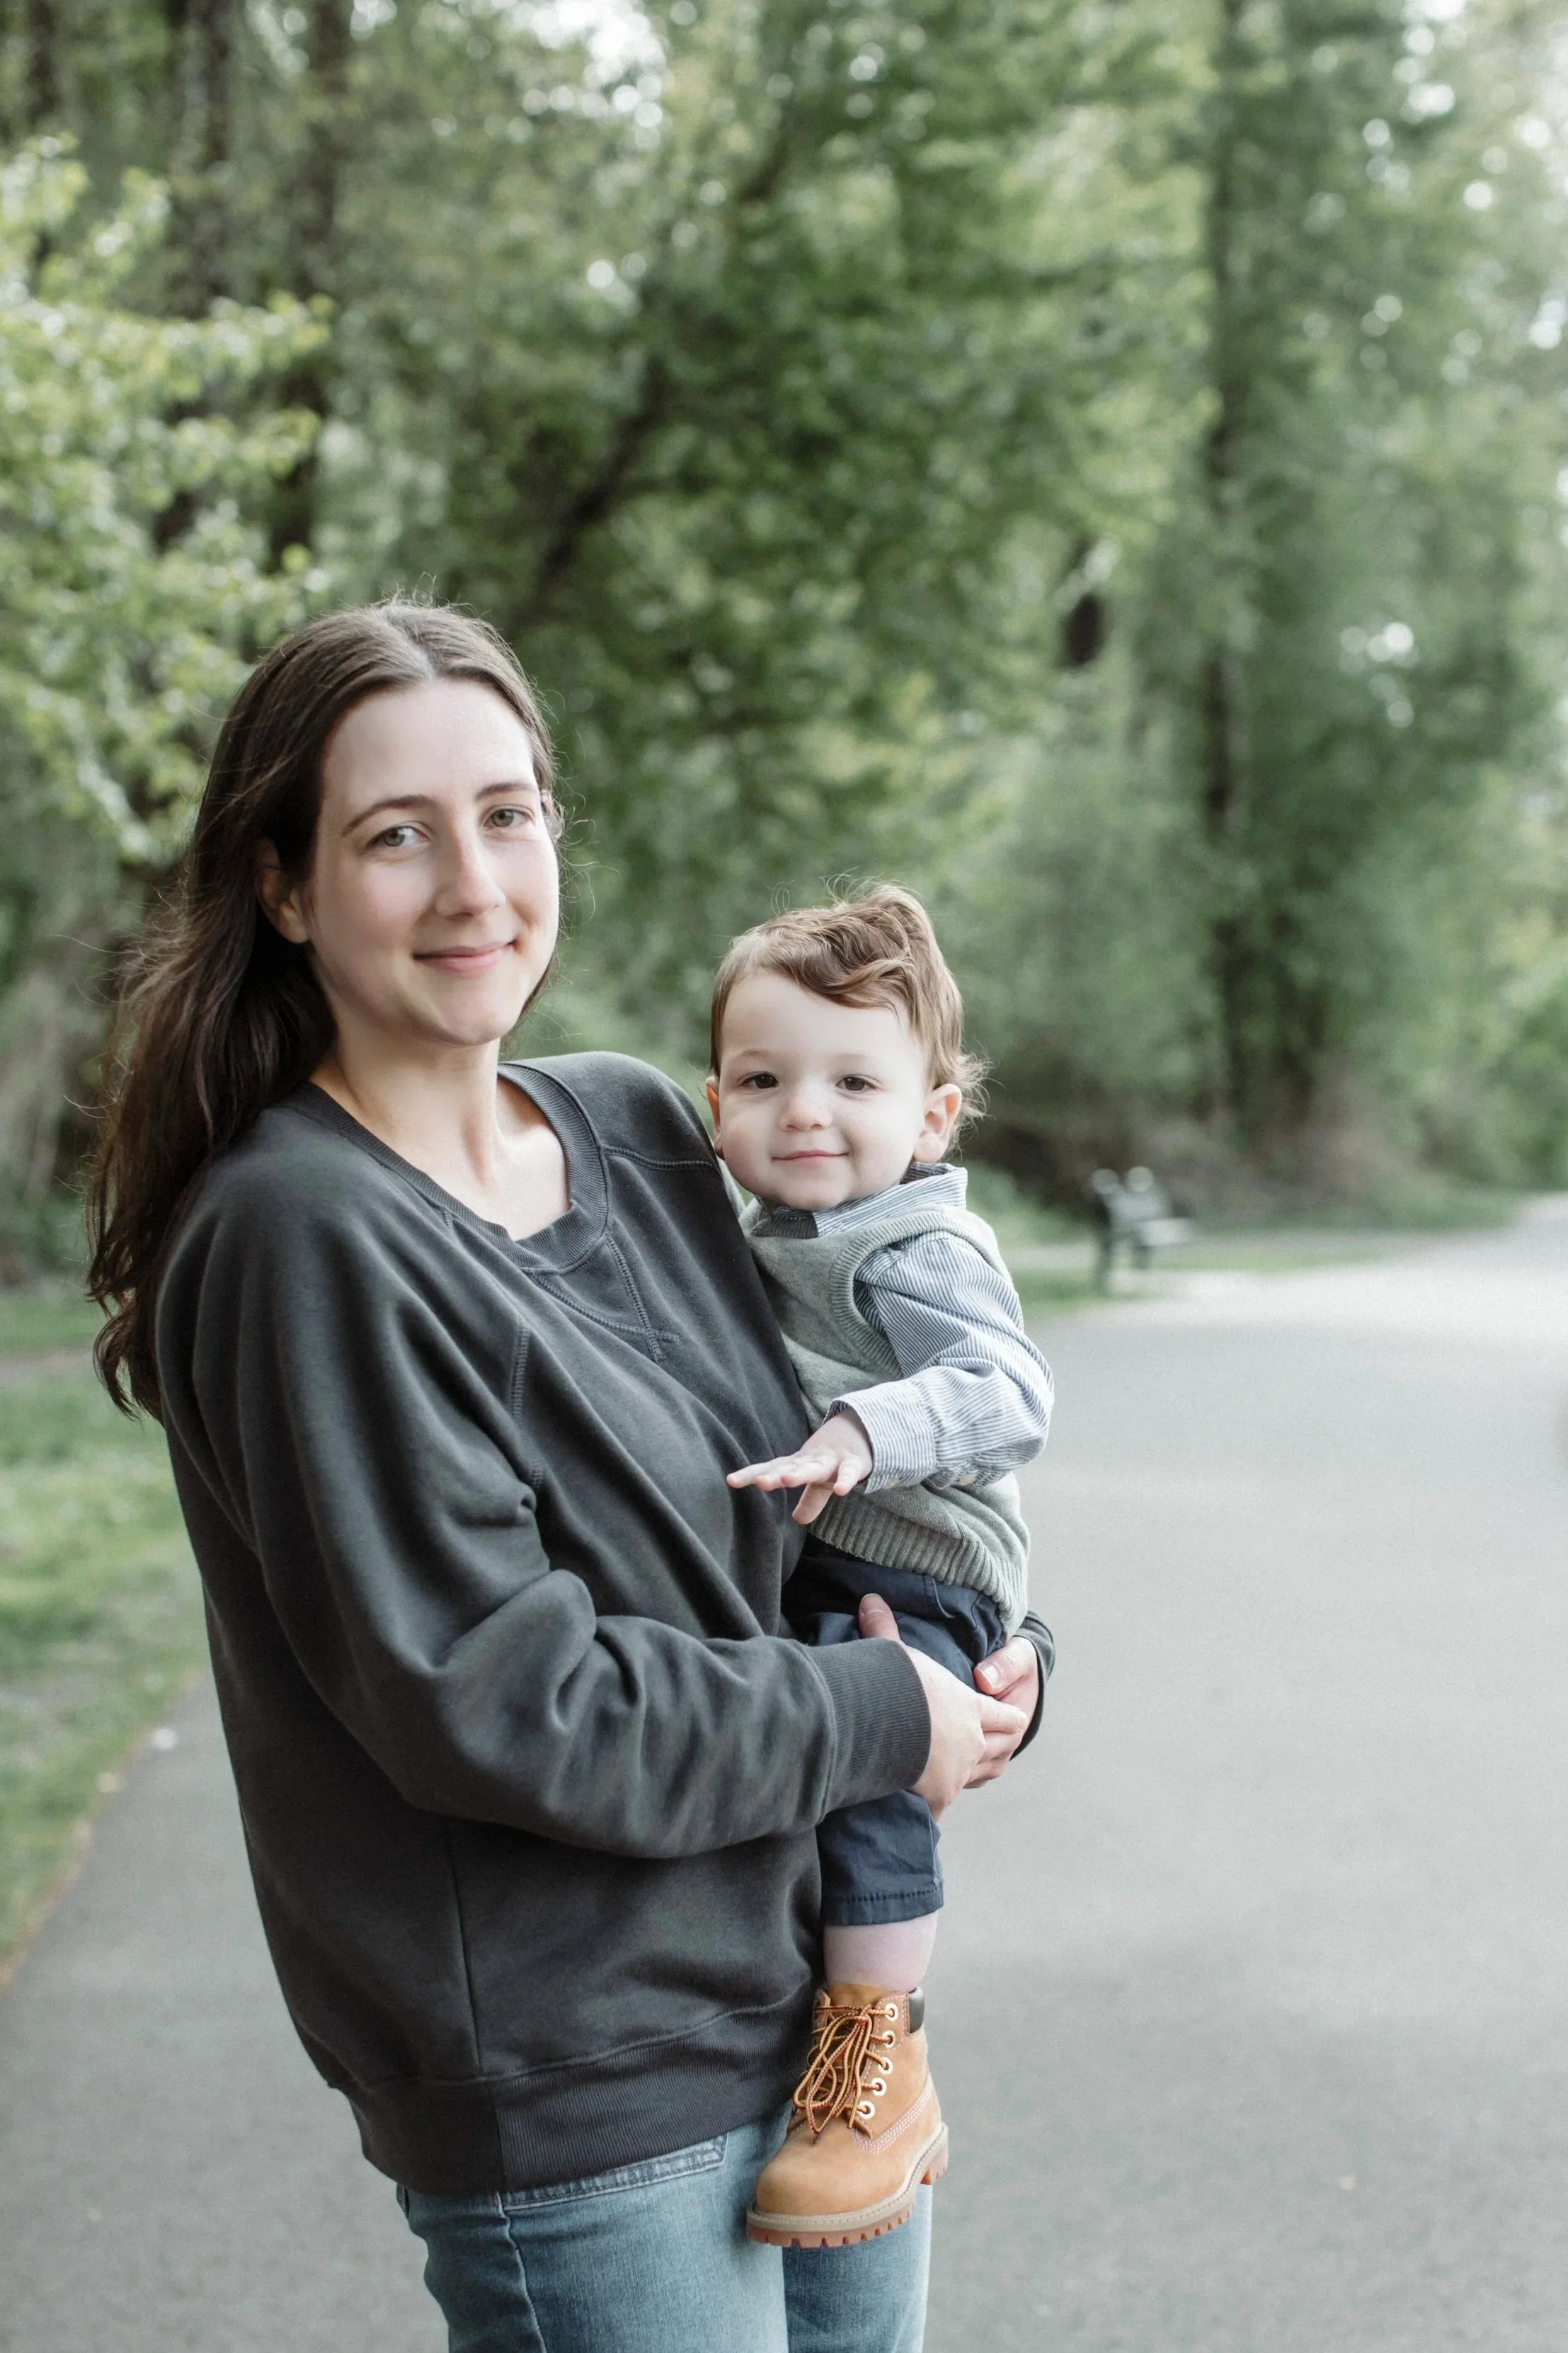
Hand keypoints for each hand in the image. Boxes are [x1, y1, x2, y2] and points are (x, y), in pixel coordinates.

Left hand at [727, 1411, 874, 1525]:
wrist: (865, 1430)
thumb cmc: (836, 1458)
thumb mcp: (822, 1482)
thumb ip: (810, 1500)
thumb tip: (798, 1520)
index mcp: (799, 1464)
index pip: (771, 1468)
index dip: (751, 1474)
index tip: (731, 1481)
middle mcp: (811, 1460)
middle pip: (789, 1467)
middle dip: (774, 1475)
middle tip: (760, 1482)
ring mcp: (833, 1460)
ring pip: (815, 1467)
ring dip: (801, 1473)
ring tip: (787, 1480)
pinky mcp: (855, 1462)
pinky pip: (850, 1472)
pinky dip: (846, 1479)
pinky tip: (841, 1490)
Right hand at [857, 1592, 1027, 1817]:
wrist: (888, 1728)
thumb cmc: (897, 1686)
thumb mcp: (895, 1654)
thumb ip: (885, 1630)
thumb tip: (870, 1599)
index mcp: (971, 1708)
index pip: (1006, 1715)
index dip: (1009, 1714)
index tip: (1013, 1715)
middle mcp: (973, 1742)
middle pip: (1003, 1746)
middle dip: (1004, 1743)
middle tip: (1002, 1742)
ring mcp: (958, 1773)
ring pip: (982, 1775)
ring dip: (980, 1771)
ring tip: (974, 1770)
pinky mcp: (938, 1797)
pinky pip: (945, 1805)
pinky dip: (940, 1805)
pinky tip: (932, 1806)